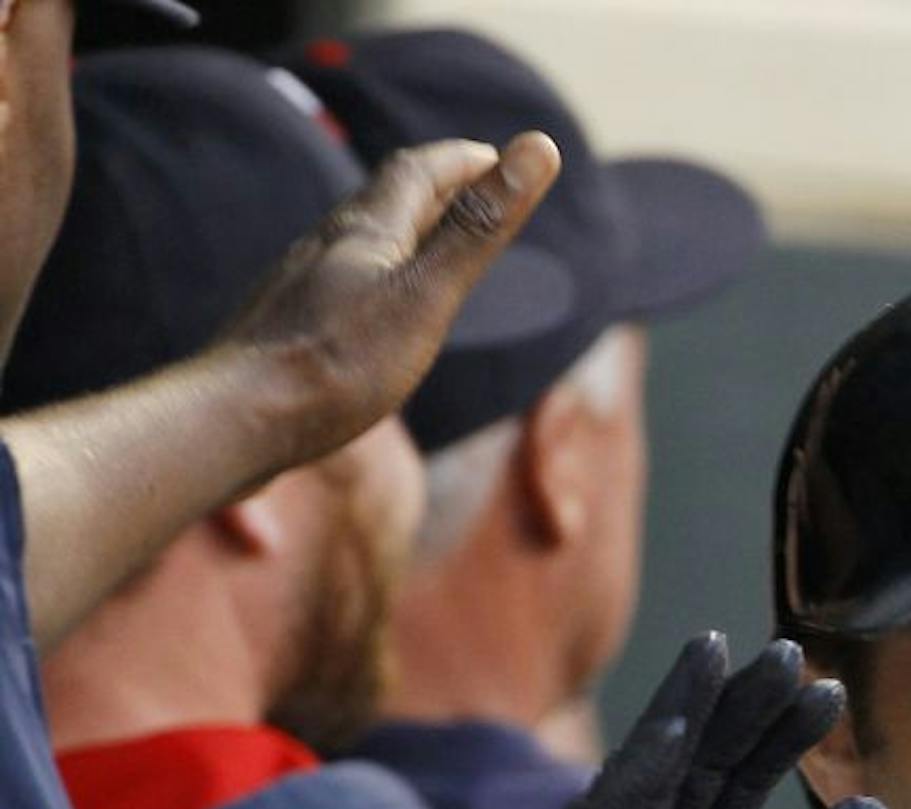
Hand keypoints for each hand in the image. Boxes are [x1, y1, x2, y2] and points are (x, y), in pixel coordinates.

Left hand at [215, 133, 560, 473]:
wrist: (235, 420)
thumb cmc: (336, 363)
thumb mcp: (426, 295)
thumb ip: (479, 228)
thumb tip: (538, 148)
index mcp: (365, 231)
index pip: (417, 172)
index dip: (461, 160)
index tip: (498, 159)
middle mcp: (326, 246)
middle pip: (386, 202)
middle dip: (436, 189)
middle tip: (475, 190)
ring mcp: (301, 285)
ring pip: (359, 243)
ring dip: (402, 232)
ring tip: (430, 246)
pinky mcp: (286, 326)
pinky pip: (339, 283)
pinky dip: (374, 275)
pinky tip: (371, 308)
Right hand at [464, 636, 892, 808]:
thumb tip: (874, 808)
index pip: (740, 782)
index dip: (781, 737)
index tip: (831, 694)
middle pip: (700, 761)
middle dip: (741, 705)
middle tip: (791, 652)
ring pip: (647, 773)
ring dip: (682, 713)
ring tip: (723, 653)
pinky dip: (635, 773)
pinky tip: (673, 729)